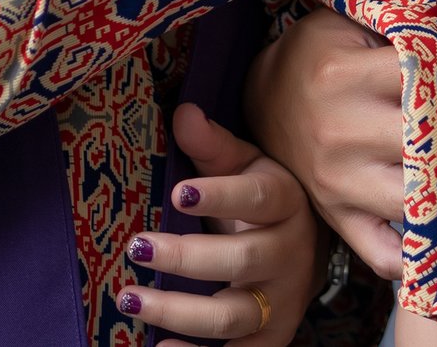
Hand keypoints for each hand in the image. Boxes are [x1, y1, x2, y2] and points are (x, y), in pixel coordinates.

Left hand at [120, 104, 318, 344]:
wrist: (306, 246)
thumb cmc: (261, 198)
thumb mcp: (243, 165)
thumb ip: (212, 144)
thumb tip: (182, 113)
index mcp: (285, 202)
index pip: (257, 198)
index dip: (220, 196)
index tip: (178, 194)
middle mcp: (290, 254)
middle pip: (240, 260)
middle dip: (185, 257)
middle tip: (136, 246)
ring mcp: (281, 301)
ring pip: (233, 314)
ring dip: (179, 311)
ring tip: (130, 297)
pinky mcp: (271, 336)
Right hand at [243, 9, 406, 276]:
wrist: (260, 96)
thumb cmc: (315, 52)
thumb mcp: (343, 20)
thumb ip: (395, 19)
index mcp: (344, 76)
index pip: (426, 75)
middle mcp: (340, 133)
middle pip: (429, 141)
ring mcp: (338, 183)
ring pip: (417, 200)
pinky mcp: (338, 217)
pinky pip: (383, 254)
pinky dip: (416, 256)